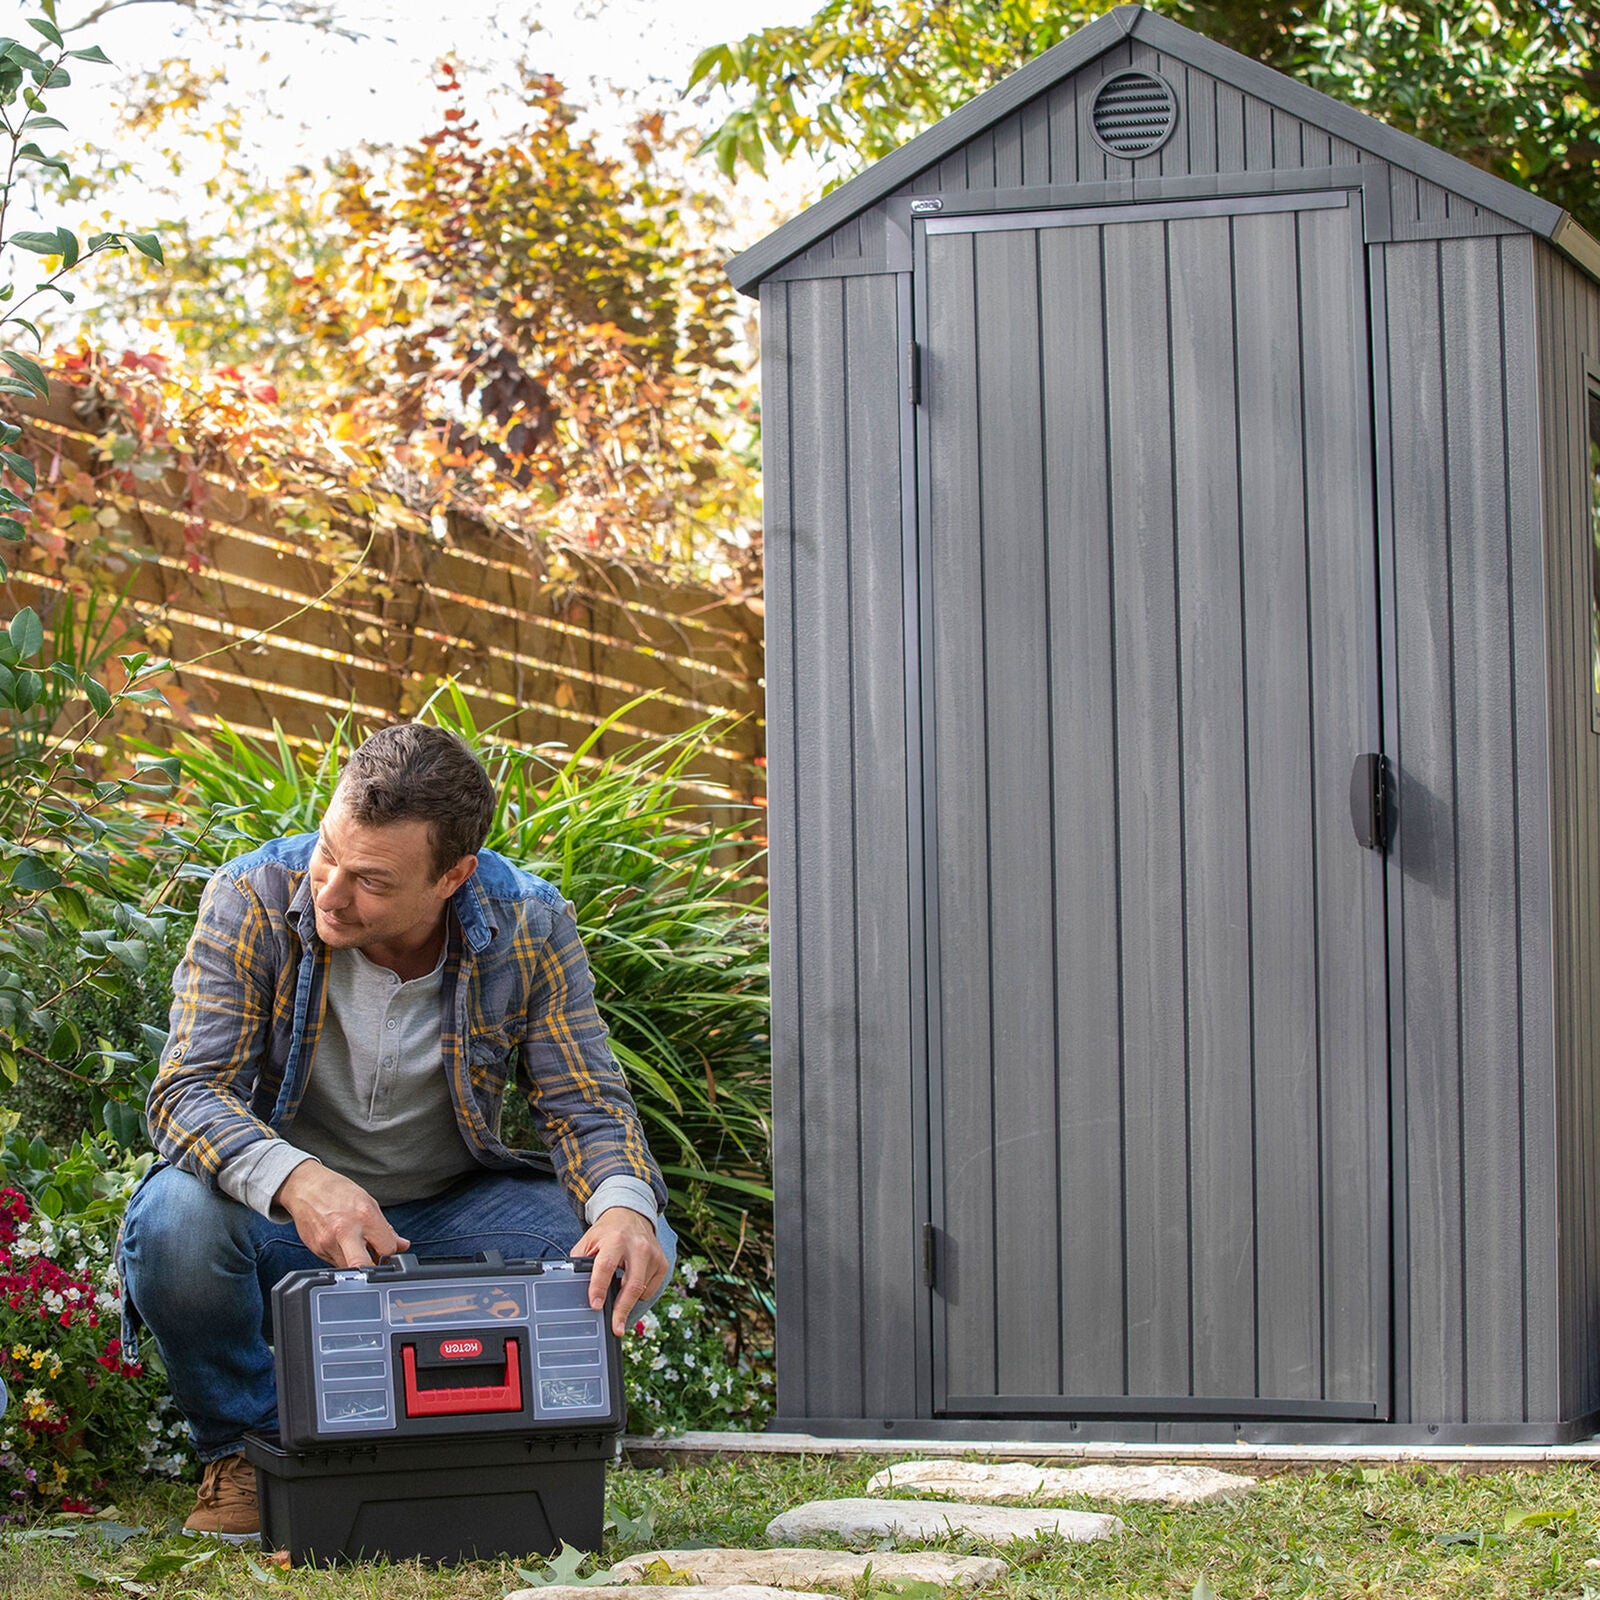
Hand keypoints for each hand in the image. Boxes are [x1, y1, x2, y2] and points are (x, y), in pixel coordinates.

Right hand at [275, 1162, 409, 1267]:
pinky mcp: (317, 1250)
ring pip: (350, 1268)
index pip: (387, 1247)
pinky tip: (342, 1244)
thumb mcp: (369, 1202)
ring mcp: (329, 1242)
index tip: (389, 1251)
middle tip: (376, 1262)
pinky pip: (336, 1264)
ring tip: (357, 1248)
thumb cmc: (338, 1191)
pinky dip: (344, 1258)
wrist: (307, 1188)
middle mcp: (346, 1231)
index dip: (391, 1252)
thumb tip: (402, 1245)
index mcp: (364, 1216)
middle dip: (374, 1269)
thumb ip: (386, 1228)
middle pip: (364, 1265)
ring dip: (358, 1264)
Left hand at [571, 1206, 667, 1335]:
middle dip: (622, 1309)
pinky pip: (650, 1290)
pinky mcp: (663, 1263)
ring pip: (641, 1290)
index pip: (606, 1266)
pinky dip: (639, 1294)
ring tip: (618, 1296)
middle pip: (632, 1284)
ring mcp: (653, 1255)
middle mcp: (638, 1247)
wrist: (632, 1215)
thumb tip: (573, 1286)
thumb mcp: (589, 1240)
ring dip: (628, 1301)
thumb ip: (581, 1261)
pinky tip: (631, 1282)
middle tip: (616, 1328)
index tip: (596, 1306)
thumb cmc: (607, 1232)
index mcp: (615, 1240)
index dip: (599, 1287)